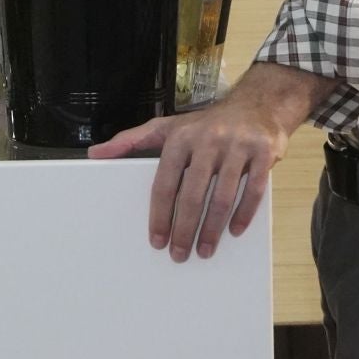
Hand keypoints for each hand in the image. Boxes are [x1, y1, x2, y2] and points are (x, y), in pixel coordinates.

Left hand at [89, 97, 284, 261]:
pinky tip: (234, 232)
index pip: (165, 182)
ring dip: (213, 229)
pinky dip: (244, 214)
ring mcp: (238, 146)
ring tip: (205, 251)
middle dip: (184, 229)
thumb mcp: (166, 127)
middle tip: (180, 254)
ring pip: (223, 196)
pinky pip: (254, 190)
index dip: (159, 215)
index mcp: (180, 137)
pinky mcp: (264, 153)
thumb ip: (130, 141)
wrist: (257, 104)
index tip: (156, 241)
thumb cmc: (205, 124)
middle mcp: (208, 140)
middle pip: (193, 194)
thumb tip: (94, 154)